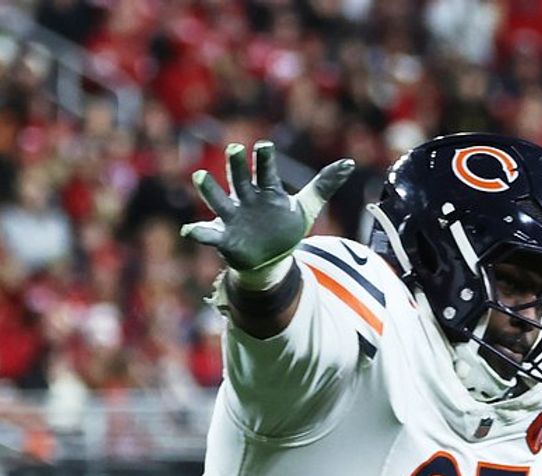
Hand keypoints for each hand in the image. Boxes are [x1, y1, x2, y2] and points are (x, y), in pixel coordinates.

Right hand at [181, 141, 354, 275]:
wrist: (272, 259)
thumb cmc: (284, 227)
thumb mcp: (305, 208)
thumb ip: (323, 185)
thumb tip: (349, 164)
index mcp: (265, 190)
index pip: (265, 170)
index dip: (264, 159)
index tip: (264, 147)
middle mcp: (245, 199)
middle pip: (239, 178)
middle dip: (237, 165)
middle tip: (235, 149)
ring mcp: (233, 217)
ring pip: (218, 200)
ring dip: (209, 189)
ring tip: (200, 177)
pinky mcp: (225, 238)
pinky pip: (208, 234)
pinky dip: (198, 232)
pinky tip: (189, 231)